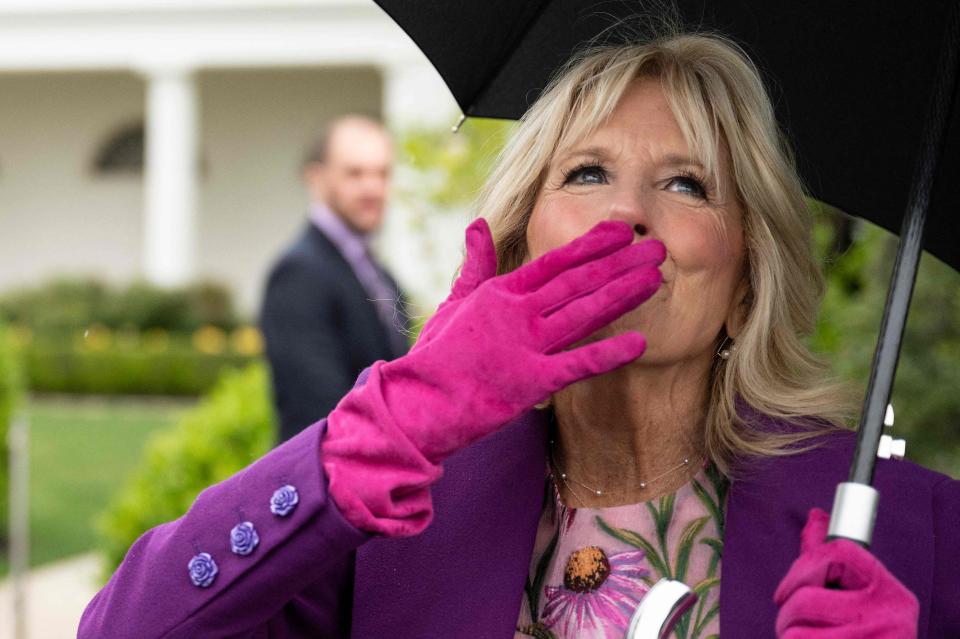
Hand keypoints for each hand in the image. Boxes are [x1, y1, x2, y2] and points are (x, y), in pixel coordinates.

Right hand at [331, 219, 664, 462]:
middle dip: (621, 263)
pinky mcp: (530, 381)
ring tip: (657, 278)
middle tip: (657, 248)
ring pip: (584, 313)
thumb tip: (477, 225)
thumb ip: (475, 265)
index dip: (592, 245)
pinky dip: (609, 354)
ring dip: (624, 294)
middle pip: (579, 281)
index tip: (622, 231)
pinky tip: (639, 344)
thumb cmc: (435, 354)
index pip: (555, 261)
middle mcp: (517, 312)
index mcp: (501, 292)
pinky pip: (577, 365)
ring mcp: (524, 345)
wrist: (416, 402)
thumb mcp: (454, 303)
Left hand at [774, 508, 918, 638]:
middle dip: (787, 612)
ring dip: (787, 636)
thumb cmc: (867, 632)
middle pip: (806, 598)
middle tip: (791, 622)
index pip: (837, 552)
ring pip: (796, 631)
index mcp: (888, 589)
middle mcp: (887, 614)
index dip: (800, 567)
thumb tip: (815, 517)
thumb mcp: (859, 593)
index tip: (785, 589)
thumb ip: (831, 557)